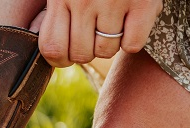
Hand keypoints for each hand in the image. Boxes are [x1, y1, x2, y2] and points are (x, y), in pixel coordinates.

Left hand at [29, 0, 162, 67]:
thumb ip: (55, 10)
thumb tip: (49, 46)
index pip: (53, 49)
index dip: (60, 59)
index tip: (68, 52)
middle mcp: (84, 0)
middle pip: (81, 55)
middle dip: (87, 50)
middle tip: (93, 33)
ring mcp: (113, 2)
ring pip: (106, 51)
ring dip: (109, 43)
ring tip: (112, 22)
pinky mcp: (141, 3)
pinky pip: (132, 45)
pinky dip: (132, 40)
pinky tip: (130, 21)